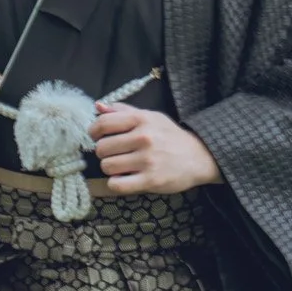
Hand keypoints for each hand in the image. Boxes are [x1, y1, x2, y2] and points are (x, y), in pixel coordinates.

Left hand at [90, 103, 220, 193]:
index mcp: (141, 120)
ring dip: (111, 169)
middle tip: (114, 154)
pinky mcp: (150, 180)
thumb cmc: (170, 137)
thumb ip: (123, 111)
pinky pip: (117, 184)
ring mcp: (147, 160)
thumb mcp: (150, 117)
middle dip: (104, 153)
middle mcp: (143, 138)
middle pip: (102, 148)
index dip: (93, 132)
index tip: (95, 137)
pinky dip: (116, 183)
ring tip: (122, 166)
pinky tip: (124, 179)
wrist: (198, 157)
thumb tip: (98, 106)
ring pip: (107, 166)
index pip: (103, 124)